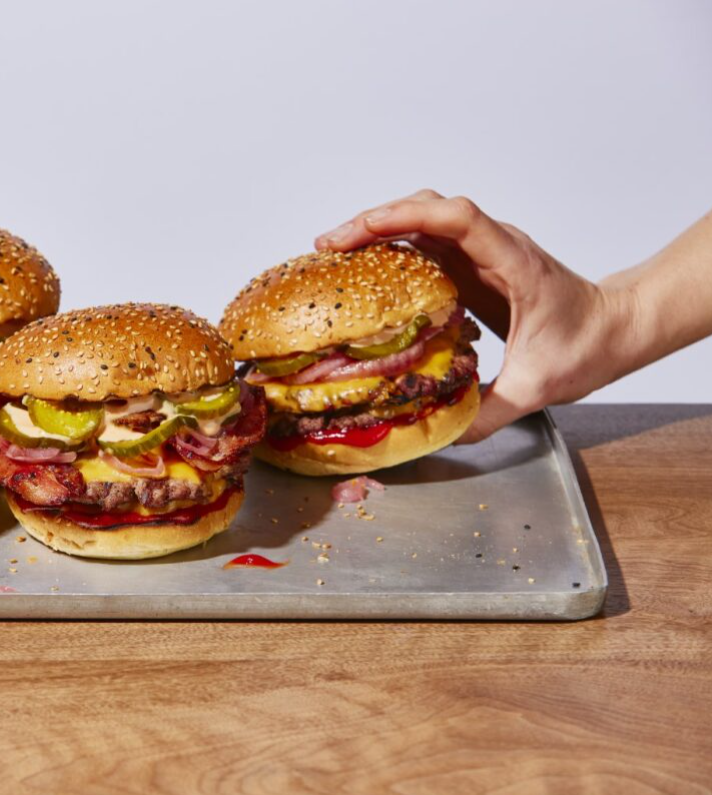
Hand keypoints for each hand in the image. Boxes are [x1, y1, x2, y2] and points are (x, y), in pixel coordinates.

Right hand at [314, 190, 633, 442]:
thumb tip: (443, 433)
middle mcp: (495, 246)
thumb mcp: (540, 386)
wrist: (617, 328)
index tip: (367, 229)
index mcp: (514, 262)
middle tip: (330, 246)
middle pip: (428, 208)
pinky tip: (365, 271)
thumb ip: (492, 412)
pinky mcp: (473, 265)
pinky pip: (427, 243)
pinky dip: (391, 248)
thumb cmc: (588, 346)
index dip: (410, 216)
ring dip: (378, 230)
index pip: (459, 219)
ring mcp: (483, 252)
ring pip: (423, 220)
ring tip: (336, 253)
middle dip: (375, 221)